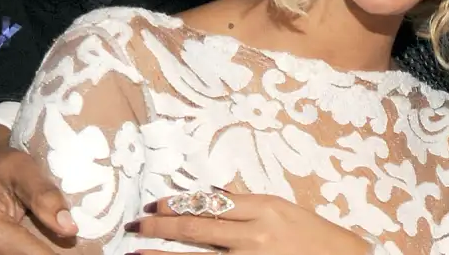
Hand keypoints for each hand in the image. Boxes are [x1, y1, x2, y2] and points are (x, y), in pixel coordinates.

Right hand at [0, 123, 74, 254]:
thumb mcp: (22, 167)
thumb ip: (45, 196)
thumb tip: (70, 229)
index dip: (60, 253)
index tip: (76, 243)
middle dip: (45, 252)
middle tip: (63, 242)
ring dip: (25, 253)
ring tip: (43, 240)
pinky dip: (9, 253)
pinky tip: (24, 243)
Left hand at [132, 189, 372, 254]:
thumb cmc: (312, 235)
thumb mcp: (282, 209)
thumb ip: (246, 204)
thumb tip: (209, 199)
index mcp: (264, 207)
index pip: (211, 203)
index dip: (177, 204)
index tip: (155, 205)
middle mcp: (255, 234)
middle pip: (197, 228)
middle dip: (161, 226)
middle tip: (136, 224)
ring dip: (162, 254)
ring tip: (136, 250)